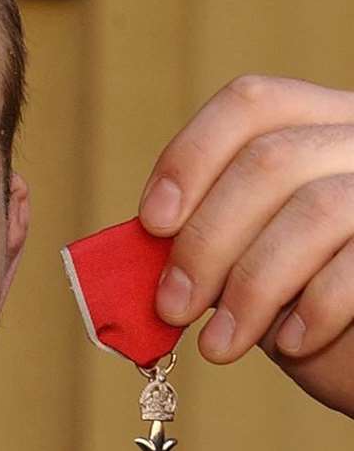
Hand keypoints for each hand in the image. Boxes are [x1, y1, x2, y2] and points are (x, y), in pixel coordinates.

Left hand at [138, 75, 353, 417]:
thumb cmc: (306, 308)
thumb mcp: (246, 262)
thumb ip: (205, 242)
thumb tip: (132, 255)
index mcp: (317, 127)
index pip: (250, 104)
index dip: (191, 157)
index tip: (153, 223)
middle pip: (270, 160)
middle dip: (206, 241)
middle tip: (172, 306)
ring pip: (315, 210)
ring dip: (250, 288)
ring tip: (219, 345)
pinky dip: (313, 310)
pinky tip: (292, 343)